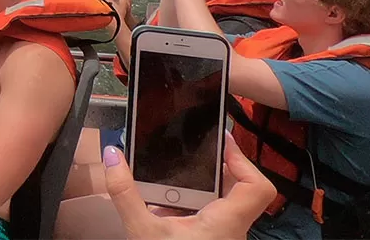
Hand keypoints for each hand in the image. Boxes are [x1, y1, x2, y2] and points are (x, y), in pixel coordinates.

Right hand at [103, 133, 275, 239]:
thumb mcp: (143, 232)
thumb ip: (125, 194)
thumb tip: (111, 155)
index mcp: (227, 222)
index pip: (257, 186)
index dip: (244, 159)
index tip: (220, 140)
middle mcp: (232, 230)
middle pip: (240, 189)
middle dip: (216, 167)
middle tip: (191, 151)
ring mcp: (223, 239)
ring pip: (224, 204)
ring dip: (202, 187)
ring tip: (175, 172)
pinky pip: (210, 218)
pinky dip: (193, 206)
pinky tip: (167, 205)